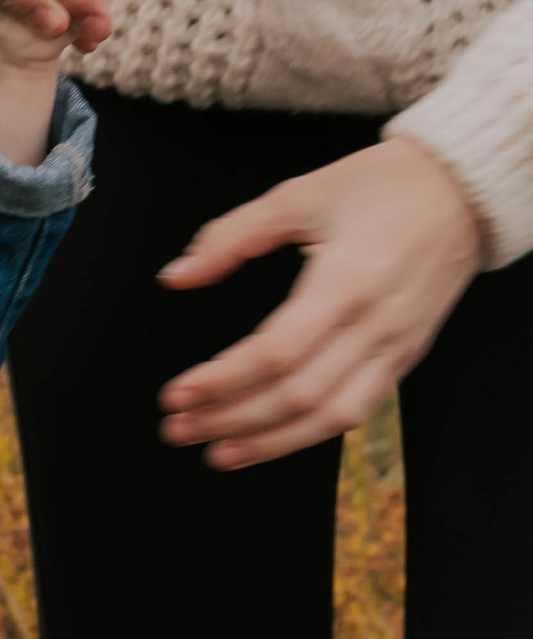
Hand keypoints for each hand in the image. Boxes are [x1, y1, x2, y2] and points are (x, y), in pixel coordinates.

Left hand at [157, 137, 483, 468]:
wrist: (463, 190)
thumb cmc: (383, 185)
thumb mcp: (299, 195)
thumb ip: (231, 237)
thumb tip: (176, 275)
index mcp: (347, 280)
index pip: (277, 352)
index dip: (223, 380)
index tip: (177, 392)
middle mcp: (376, 323)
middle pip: (298, 395)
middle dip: (231, 419)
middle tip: (179, 427)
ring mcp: (397, 346)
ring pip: (331, 417)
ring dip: (269, 442)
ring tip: (217, 452)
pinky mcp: (407, 357)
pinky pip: (358, 409)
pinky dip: (310, 432)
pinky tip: (269, 439)